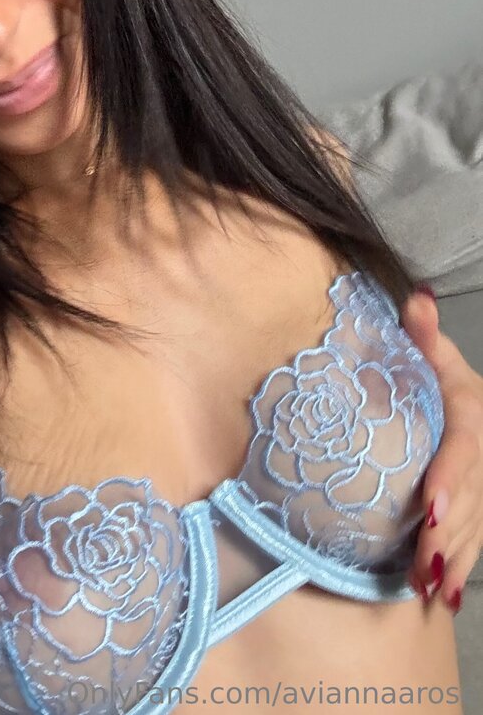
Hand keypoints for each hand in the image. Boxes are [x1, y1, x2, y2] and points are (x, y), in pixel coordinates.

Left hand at [399, 287, 482, 613]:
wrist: (471, 411)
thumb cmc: (440, 380)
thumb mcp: (436, 357)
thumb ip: (426, 334)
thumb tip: (415, 298)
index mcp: (473, 412)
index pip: (465, 447)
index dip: (450, 478)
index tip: (427, 506)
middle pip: (470, 496)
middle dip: (447, 530)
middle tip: (420, 559)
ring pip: (475, 525)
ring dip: (453, 558)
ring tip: (426, 585)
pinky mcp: (482, 505)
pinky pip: (476, 538)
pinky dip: (460, 565)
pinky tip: (441, 593)